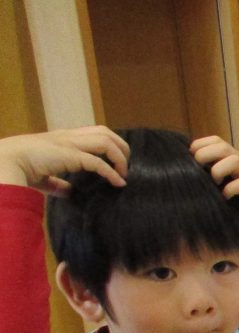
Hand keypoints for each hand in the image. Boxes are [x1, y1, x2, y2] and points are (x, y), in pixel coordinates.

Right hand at [0, 126, 128, 194]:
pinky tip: (119, 183)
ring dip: (120, 157)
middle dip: (121, 146)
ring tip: (124, 174)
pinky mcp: (69, 155)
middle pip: (105, 131)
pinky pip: (98, 161)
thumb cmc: (19, 169)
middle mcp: (67, 137)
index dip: (110, 144)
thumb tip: (68, 193)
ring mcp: (68, 143)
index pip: (93, 133)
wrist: (4, 163)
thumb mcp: (43, 177)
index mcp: (62, 139)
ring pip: (105, 140)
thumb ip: (57, 184)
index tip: (117, 163)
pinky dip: (112, 172)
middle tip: (126, 166)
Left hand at [190, 136, 238, 240]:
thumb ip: (229, 172)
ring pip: (233, 160)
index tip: (191, 156)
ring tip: (215, 181)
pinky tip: (227, 195)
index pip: (217, 141)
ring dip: (218, 169)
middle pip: (222, 146)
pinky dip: (231, 189)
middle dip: (205, 154)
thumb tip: (203, 174)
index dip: (201, 144)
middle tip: (198, 167)